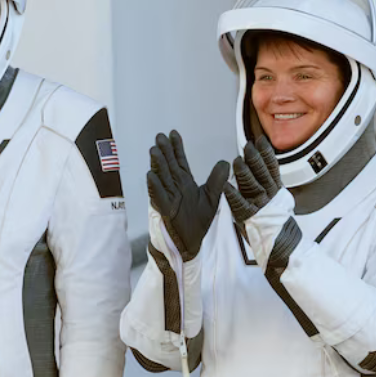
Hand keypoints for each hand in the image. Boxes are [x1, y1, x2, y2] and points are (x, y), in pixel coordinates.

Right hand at [147, 130, 229, 260]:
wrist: (191, 243)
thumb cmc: (198, 221)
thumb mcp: (212, 198)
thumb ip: (217, 180)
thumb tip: (224, 162)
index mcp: (185, 183)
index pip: (180, 161)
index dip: (176, 148)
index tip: (173, 134)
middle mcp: (175, 187)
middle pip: (169, 166)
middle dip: (164, 151)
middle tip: (160, 136)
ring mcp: (168, 198)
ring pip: (162, 178)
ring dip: (158, 165)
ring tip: (154, 150)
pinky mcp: (165, 210)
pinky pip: (158, 197)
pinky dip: (155, 186)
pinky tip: (151, 175)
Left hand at [224, 136, 301, 271]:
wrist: (283, 246)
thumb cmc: (278, 223)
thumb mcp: (279, 200)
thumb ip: (270, 184)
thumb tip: (263, 167)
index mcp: (276, 189)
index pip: (271, 167)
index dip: (266, 153)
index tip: (261, 140)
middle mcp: (270, 195)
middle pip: (262, 172)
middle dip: (255, 157)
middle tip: (248, 145)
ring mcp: (260, 206)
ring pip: (252, 185)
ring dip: (244, 172)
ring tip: (237, 160)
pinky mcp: (249, 217)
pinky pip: (240, 204)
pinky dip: (233, 195)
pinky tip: (226, 186)